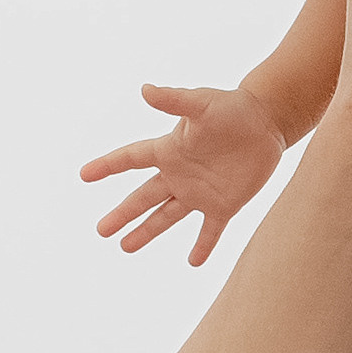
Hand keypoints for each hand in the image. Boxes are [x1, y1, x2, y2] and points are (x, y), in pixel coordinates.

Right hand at [80, 82, 288, 263]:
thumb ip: (174, 100)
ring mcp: (199, 192)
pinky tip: (192, 262)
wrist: (266, 121)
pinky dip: (203, 246)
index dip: (107, 166)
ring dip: (146, 232)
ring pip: (166, 217)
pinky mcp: (224, 205)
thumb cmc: (232, 107)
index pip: (131, 159)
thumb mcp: (202, 103)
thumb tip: (144, 89)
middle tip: (101, 230)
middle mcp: (179, 174)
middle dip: (122, 214)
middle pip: (143, 197)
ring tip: (124, 247)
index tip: (84, 175)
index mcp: (169, 150)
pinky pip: (210, 230)